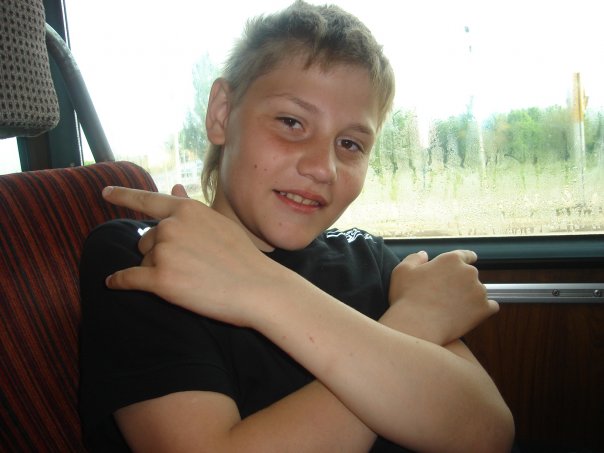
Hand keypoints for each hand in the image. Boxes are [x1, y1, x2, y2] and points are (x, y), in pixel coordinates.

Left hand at [102, 186, 275, 326]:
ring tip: (189, 278)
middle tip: (189, 266)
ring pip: (143, 261)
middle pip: (146, 240)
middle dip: (158, 252)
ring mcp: (164, 252)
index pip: (147, 199)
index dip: (123, 196)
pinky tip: (113, 284)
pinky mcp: (159, 280)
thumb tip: (174, 188)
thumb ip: (191, 207)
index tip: (105, 193)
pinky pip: (127, 279)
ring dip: (156, 270)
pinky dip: (119, 282)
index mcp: (186, 209)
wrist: (258, 288)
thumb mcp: (219, 223)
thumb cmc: (243, 257)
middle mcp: (171, 226)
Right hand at [382, 250, 498, 344]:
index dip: (465, 259)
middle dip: (462, 282)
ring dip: (471, 297)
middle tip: (447, 295)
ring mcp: (479, 290)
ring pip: (479, 292)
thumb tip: (424, 254)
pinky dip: (483, 310)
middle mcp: (469, 272)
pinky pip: (491, 307)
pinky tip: (471, 315)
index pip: (466, 255)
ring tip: (453, 309)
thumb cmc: (407, 297)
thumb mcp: (402, 271)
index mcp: (451, 259)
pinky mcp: (484, 309)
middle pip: (471, 274)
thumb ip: (414, 258)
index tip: (466, 264)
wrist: (417, 325)